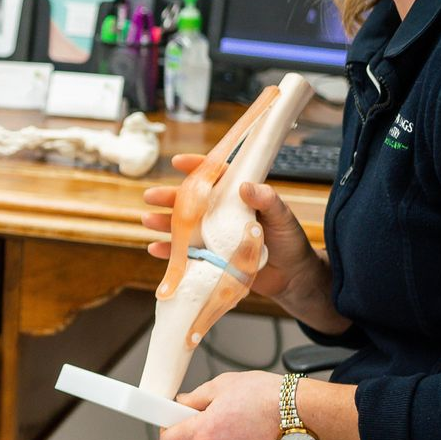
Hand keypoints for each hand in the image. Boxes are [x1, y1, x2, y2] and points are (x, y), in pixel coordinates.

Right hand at [142, 154, 328, 306]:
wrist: (293, 278)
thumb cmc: (290, 242)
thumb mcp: (282, 217)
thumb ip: (268, 200)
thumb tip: (246, 186)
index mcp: (237, 198)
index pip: (216, 177)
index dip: (197, 167)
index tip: (178, 162)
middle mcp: (222, 214)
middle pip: (191, 202)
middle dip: (169, 197)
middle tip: (150, 196)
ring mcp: (215, 236)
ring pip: (184, 226)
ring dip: (164, 223)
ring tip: (147, 220)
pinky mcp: (212, 257)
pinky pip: (186, 253)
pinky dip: (171, 252)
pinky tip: (156, 249)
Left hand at [159, 370, 285, 439]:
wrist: (299, 411)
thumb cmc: (264, 395)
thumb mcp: (221, 385)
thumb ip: (194, 398)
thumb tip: (180, 404)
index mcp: (205, 432)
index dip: (168, 429)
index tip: (173, 421)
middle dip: (191, 436)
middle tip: (206, 418)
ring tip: (231, 425)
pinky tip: (245, 436)